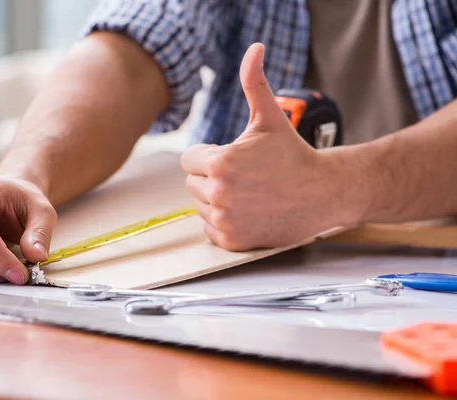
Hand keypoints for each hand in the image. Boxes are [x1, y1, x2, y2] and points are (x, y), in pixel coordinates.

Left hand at [181, 43, 349, 250]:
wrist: (323, 193)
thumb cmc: (294, 155)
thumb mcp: (269, 118)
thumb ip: (253, 83)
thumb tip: (254, 50)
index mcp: (220, 162)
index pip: (188, 160)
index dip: (209, 156)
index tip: (234, 159)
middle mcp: (218, 193)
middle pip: (192, 183)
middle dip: (212, 178)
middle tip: (245, 177)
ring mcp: (225, 219)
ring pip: (201, 206)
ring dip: (218, 200)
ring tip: (249, 194)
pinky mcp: (232, 241)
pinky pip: (210, 229)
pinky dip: (225, 223)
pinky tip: (248, 212)